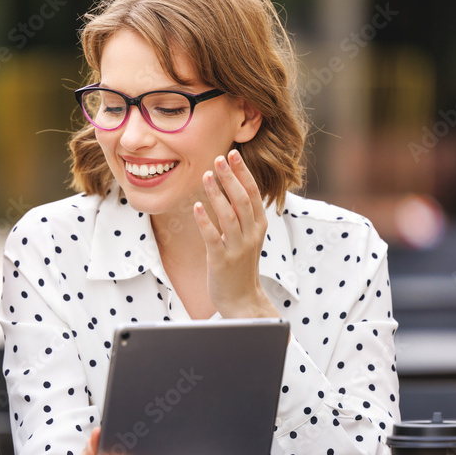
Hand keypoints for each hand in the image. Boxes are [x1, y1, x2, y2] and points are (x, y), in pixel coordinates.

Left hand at [194, 149, 279, 319]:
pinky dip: (205, 221)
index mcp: (259, 226)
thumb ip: (243, 215)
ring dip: (217, 194)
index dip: (243, 173)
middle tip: (218, 158)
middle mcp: (251, 235)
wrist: (242, 300)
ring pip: (229, 216)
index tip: (233, 154)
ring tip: (206, 176)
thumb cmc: (241, 266)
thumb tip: (233, 186)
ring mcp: (237, 249)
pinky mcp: (222, 261)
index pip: (253, 193)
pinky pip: (213, 238)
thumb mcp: (248, 237)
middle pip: (242, 200)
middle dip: (231, 177)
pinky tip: (197, 207)